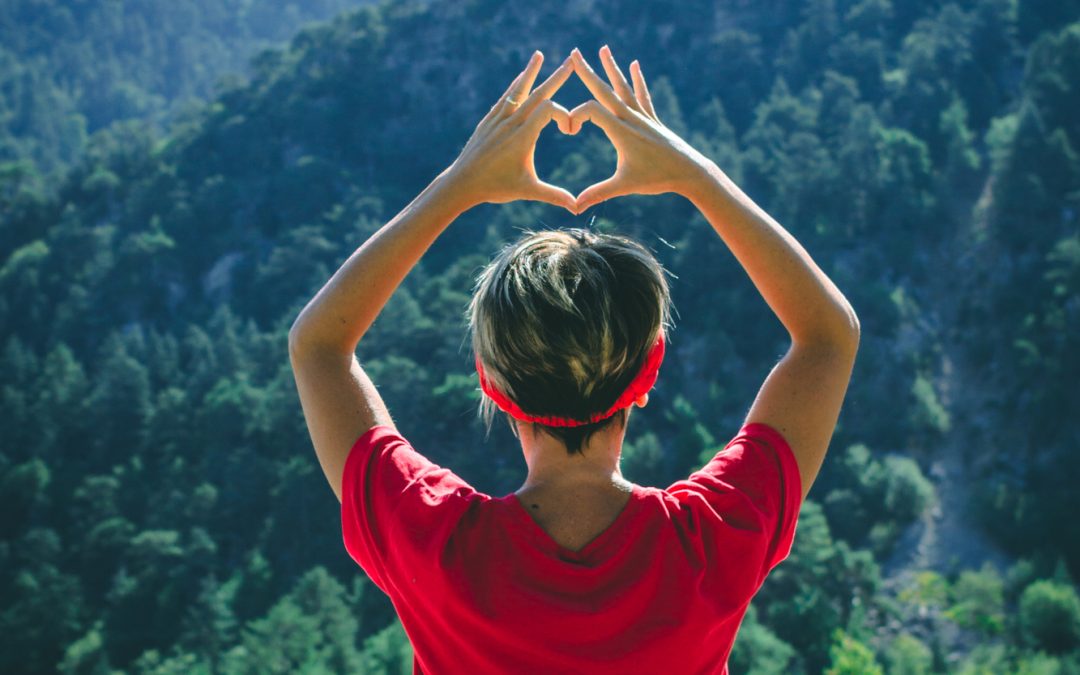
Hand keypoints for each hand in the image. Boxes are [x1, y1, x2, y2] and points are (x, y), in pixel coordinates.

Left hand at [446, 51, 577, 211]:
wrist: (462, 183)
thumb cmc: (496, 187)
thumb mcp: (528, 190)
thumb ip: (554, 196)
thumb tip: (578, 208)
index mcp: (523, 136)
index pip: (549, 110)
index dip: (565, 116)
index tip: (570, 131)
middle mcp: (511, 123)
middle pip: (538, 93)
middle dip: (557, 77)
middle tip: (571, 60)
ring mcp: (498, 119)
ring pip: (518, 90)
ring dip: (531, 72)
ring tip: (539, 55)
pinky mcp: (489, 121)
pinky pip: (505, 97)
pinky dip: (515, 86)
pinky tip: (520, 78)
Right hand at [568, 46, 711, 212]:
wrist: (689, 172)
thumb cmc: (656, 179)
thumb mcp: (624, 186)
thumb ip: (598, 194)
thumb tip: (575, 207)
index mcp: (620, 130)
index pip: (591, 110)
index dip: (575, 116)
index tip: (569, 131)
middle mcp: (630, 118)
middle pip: (604, 90)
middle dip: (588, 71)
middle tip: (574, 53)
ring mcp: (642, 117)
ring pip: (623, 87)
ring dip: (612, 68)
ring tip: (604, 48)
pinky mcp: (652, 120)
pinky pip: (642, 96)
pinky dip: (637, 81)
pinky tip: (634, 65)